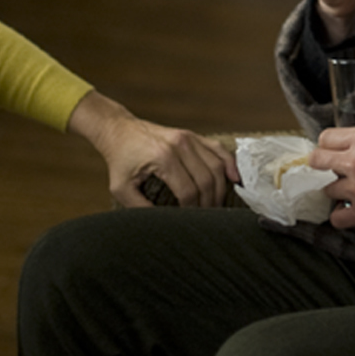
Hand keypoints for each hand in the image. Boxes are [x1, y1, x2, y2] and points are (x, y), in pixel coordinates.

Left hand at [68, 91, 237, 205]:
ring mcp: (189, 138)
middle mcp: (179, 145)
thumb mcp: (121, 188)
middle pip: (206, 180)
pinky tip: (235, 179)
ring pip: (217, 167)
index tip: (190, 221)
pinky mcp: (193, 135)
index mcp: (163, 158)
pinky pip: (219, 150)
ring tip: (216, 205)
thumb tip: (162, 225)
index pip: (188, 191)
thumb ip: (139, 208)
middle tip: (206, 218)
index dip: (192, 210)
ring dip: (220, 189)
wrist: (119, 131)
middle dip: (209, 203)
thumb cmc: (120, 160)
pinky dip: (230, 165)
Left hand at [313, 123, 354, 233]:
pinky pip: (337, 218)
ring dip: (336, 191)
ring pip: (326, 190)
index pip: (326, 137)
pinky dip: (341, 217)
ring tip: (347, 193)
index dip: (329, 143)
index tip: (334, 150)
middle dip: (322, 164)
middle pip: (317, 160)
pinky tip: (350, 213)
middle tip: (331, 170)